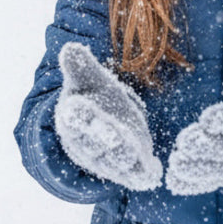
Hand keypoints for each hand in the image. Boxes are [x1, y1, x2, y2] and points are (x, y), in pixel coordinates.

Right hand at [54, 43, 162, 190]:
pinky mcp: (123, 169)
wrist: (104, 118)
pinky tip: (153, 172)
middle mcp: (85, 142)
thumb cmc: (93, 94)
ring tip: (139, 155)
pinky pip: (132, 174)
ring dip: (126, 160)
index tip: (78, 106)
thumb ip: (82, 67)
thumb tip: (69, 48)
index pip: (73, 118)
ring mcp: (104, 158)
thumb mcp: (90, 79)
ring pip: (114, 161)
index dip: (77, 114)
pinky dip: (142, 175)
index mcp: (73, 117)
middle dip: (105, 140)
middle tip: (117, 136)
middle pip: (94, 143)